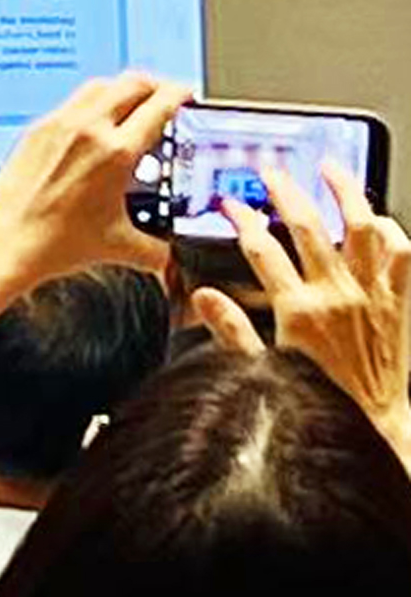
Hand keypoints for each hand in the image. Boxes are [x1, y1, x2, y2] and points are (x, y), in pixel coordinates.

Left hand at [0, 72, 187, 287]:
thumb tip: (172, 256)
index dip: (181, 94)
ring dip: (123, 89)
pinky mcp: (37, 129)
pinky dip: (93, 103)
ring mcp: (58, 124)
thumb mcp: (122, 246)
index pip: (160, 104)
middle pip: (132, 82)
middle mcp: (87, 129)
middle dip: (156, 85)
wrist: (7, 241)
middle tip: (166, 97)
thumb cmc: (56, 242)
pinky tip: (96, 126)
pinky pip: (72, 101)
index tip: (189, 95)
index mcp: (115, 152)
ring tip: (134, 107)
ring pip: (100, 85)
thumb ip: (158, 250)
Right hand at [196, 158, 410, 464]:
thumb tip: (204, 296)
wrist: (375, 425)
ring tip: (332, 170)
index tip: (231, 206)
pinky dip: (394, 235)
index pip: (261, 248)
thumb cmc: (322, 403)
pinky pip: (402, 258)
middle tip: (272, 172)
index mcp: (299, 309)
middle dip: (285, 191)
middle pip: (308, 226)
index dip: (242, 220)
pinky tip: (380, 221)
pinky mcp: (398, 305)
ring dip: (346, 194)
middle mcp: (337, 295)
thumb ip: (232, 329)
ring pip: (362, 229)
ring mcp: (371, 296)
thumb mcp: (264, 367)